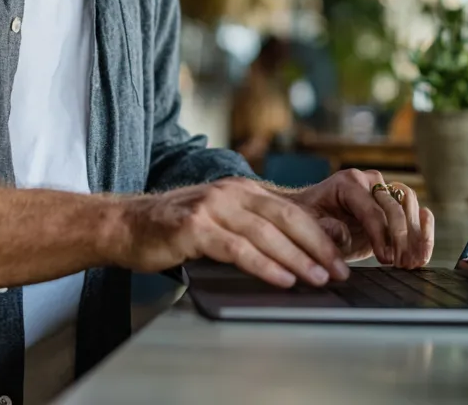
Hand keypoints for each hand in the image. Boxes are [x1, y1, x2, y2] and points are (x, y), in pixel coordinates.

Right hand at [110, 178, 351, 287]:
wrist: (126, 225)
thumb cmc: (174, 229)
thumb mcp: (218, 219)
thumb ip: (250, 227)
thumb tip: (294, 253)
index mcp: (241, 189)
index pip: (291, 210)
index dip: (319, 234)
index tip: (340, 257)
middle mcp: (230, 192)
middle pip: (286, 218)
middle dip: (317, 246)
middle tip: (339, 270)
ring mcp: (212, 207)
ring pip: (265, 233)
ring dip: (297, 258)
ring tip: (318, 278)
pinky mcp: (194, 227)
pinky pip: (237, 248)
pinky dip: (264, 265)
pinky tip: (281, 279)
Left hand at [287, 169, 433, 268]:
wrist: (312, 215)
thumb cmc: (309, 219)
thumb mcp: (308, 225)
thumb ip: (323, 230)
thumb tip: (342, 234)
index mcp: (348, 182)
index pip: (371, 209)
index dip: (381, 235)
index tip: (385, 259)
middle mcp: (368, 182)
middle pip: (395, 204)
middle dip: (401, 236)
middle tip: (401, 263)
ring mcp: (382, 192)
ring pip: (409, 203)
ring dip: (415, 234)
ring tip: (411, 262)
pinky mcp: (391, 207)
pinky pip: (415, 212)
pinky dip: (423, 231)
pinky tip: (423, 252)